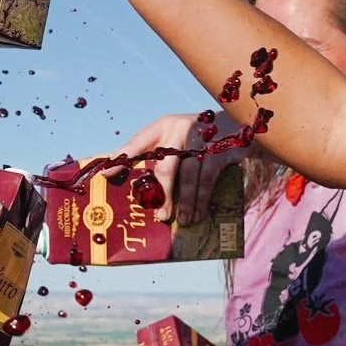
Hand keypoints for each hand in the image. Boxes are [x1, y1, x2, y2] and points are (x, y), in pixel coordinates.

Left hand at [111, 113, 247, 225]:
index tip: (104, 175)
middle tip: (160, 215)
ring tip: (182, 221)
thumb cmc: (199, 137)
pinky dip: (202, 199)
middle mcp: (180, 129)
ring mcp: (201, 140)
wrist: (240, 124)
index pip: (138, 142)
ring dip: (185, 202)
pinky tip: (199, 214)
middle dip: (161, 194)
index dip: (121, 158)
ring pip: (188, 177)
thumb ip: (155, 152)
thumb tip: (129, 179)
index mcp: (164, 126)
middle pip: (165, 166)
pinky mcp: (219, 150)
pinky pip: (207, 180)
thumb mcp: (176, 136)